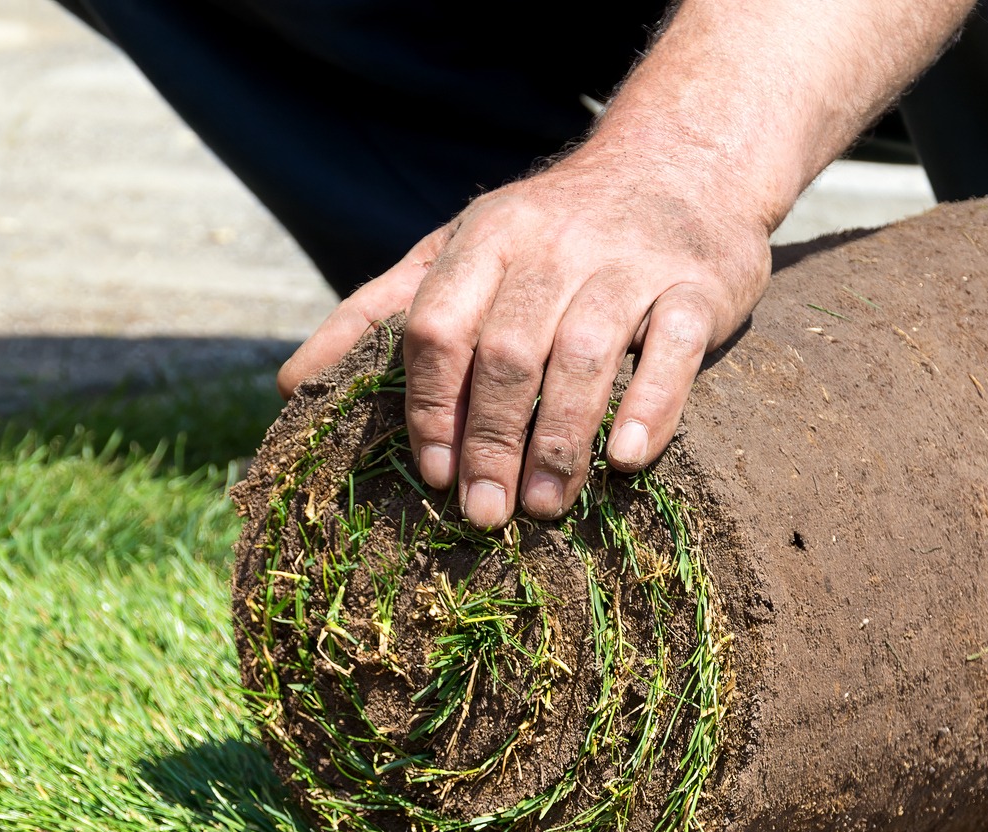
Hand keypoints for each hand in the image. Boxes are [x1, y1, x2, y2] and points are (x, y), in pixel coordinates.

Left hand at [278, 150, 769, 528]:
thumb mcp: (454, 252)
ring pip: (583, 356)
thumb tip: (290, 386)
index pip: (437, 327)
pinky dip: (651, 405)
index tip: (430, 474)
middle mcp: (554, 247)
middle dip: (489, 442)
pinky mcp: (698, 285)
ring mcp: (628, 264)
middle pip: (505, 353)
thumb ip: (376, 313)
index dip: (429, 406)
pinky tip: (627, 459)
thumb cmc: (548, 231)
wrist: (679, 161)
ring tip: (545, 507)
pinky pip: (672, 347)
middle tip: (482, 513)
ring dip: (559, 441)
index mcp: (485, 240)